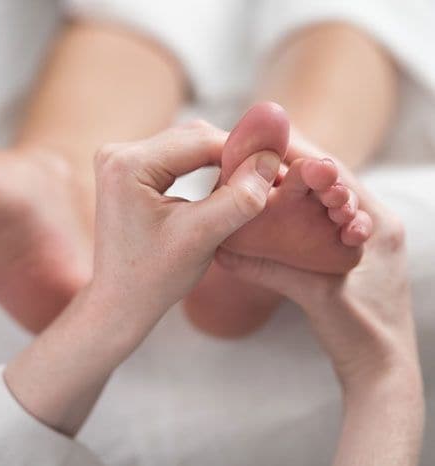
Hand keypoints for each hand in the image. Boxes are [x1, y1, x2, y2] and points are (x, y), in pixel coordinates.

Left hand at [6, 117, 282, 436]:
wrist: (119, 302)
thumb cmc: (154, 278)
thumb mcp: (202, 237)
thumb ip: (238, 199)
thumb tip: (270, 159)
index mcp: (127, 164)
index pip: (201, 142)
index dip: (245, 152)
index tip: (281, 166)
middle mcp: (116, 153)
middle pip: (193, 138)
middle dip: (233, 154)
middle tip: (271, 173)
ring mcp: (117, 159)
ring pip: (186, 145)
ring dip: (220, 160)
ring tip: (252, 181)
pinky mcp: (125, 170)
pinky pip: (174, 157)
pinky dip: (201, 167)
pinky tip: (225, 184)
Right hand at [216, 167, 422, 464]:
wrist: (382, 374)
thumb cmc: (363, 335)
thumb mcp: (314, 294)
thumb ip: (267, 267)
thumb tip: (221, 251)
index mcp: (378, 222)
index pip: (336, 172)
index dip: (298, 156)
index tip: (263, 145)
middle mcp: (378, 222)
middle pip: (330, 182)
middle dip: (292, 171)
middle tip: (253, 163)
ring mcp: (369, 239)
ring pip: (325, 202)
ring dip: (295, 192)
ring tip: (259, 186)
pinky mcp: (356, 255)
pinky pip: (322, 223)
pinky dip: (298, 216)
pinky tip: (275, 217)